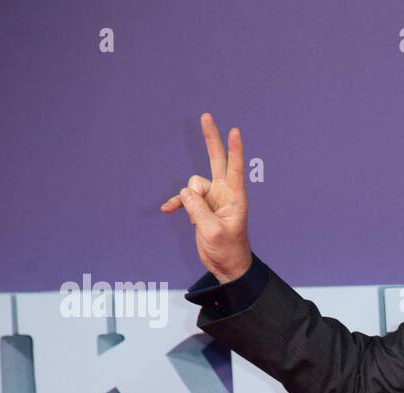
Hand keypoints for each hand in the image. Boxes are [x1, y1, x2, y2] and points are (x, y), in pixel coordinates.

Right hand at [159, 112, 251, 282]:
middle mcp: (224, 193)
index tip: (235, 131)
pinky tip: (167, 209)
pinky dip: (177, 203)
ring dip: (188, 199)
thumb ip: (198, 210)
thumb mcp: (213, 232)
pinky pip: (185, 198)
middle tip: (206, 116)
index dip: (235, 150)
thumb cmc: (227, 250)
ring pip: (193, 185)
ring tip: (196, 220)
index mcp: (236, 198)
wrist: (227, 266)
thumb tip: (185, 192)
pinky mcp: (201, 207)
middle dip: (211, 139)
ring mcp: (212, 198)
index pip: (236, 169)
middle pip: (216, 160)